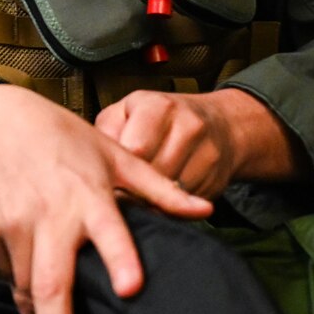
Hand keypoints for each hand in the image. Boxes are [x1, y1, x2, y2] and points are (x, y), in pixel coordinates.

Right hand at [0, 83, 211, 313]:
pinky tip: (29, 284)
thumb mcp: (110, 152)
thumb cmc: (55, 133)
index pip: (108, 231)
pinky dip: (20, 285)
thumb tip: (205, 211)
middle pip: (51, 285)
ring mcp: (13, 226)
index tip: (130, 288)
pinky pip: (6, 271)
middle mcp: (48, 215)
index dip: (119, 258)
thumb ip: (157, 188)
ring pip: (26, 288)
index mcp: (86, 194)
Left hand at [94, 86, 297, 197]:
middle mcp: (188, 126)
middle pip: (154, 174)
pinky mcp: (217, 179)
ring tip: (140, 194)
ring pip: (171, 193)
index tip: (108, 180)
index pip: (136, 149)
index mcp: (159, 107)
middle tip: (120, 192)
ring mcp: (208, 152)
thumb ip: (108, 131)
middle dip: (134, 188)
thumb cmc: (161, 118)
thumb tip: (93, 162)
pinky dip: (170, 206)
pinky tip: (161, 197)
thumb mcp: (128, 111)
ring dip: (151, 200)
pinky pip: (186, 204)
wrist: (220, 123)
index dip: (120, 170)